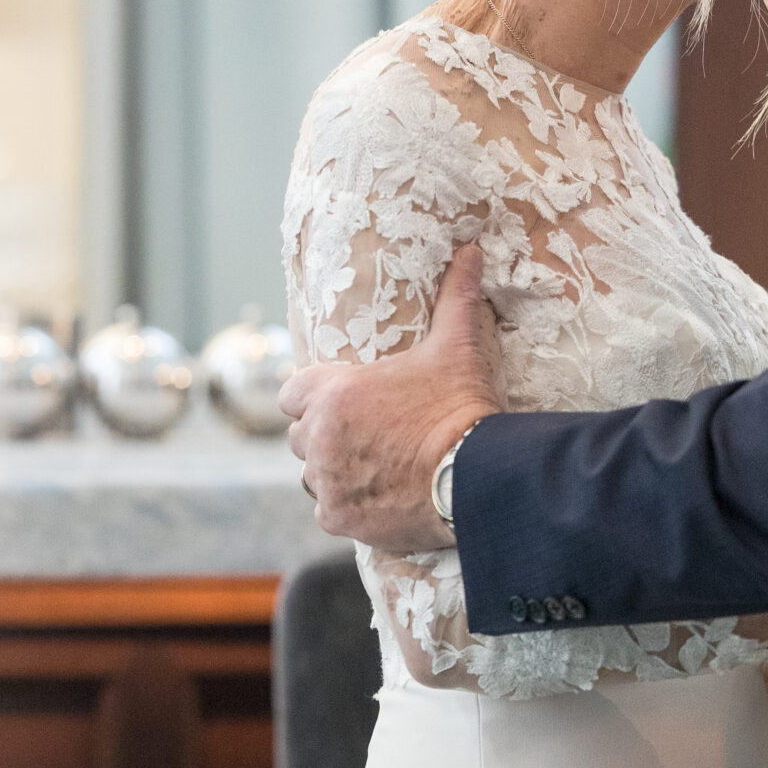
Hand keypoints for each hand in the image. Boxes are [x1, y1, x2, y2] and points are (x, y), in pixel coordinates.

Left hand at [278, 244, 503, 550]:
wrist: (476, 477)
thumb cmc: (460, 408)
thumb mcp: (456, 347)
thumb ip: (454, 297)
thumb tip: (470, 250)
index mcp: (332, 392)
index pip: (291, 392)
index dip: (315, 397)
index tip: (343, 402)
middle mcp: (318, 437)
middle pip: (300, 436)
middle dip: (325, 435)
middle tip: (367, 435)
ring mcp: (326, 481)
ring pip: (313, 475)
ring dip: (334, 471)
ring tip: (375, 467)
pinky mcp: (340, 517)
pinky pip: (330, 510)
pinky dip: (349, 506)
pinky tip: (380, 497)